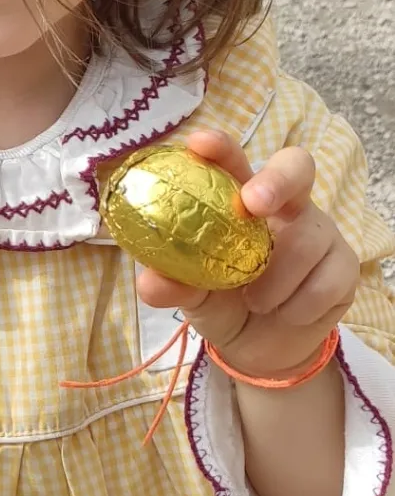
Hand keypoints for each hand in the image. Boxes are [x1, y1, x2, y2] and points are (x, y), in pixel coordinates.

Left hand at [137, 130, 358, 378]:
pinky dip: (299, 306)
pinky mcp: (345, 266)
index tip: (200, 144)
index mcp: (242, 200)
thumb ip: (175, 285)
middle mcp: (286, 206)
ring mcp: (320, 232)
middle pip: (296, 167)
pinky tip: (287, 314)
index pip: (234, 162)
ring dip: (276, 281)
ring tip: (257, 303)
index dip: (221, 148)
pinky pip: (327, 281)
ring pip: (307, 240)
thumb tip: (151, 281)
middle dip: (276, 181)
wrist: (262, 351)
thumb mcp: (194, 297)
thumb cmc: (224, 305)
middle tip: (253, 205)